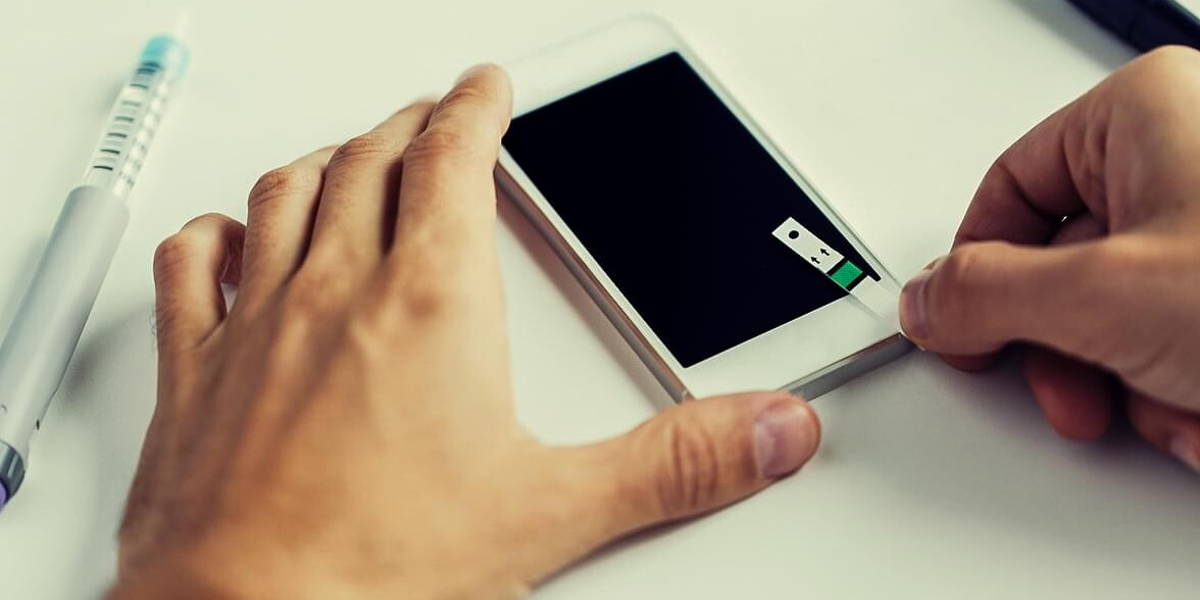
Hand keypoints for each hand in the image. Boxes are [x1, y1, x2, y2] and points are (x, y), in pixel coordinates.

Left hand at [109, 65, 819, 598]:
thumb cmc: (374, 570)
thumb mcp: (555, 512)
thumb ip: (674, 463)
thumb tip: (765, 429)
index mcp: (432, 305)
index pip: (455, 161)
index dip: (476, 110)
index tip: (486, 88)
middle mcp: (339, 293)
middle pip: (374, 161)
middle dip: (412, 125)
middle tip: (434, 115)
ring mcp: (261, 325)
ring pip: (289, 194)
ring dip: (329, 159)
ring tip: (354, 153)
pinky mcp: (200, 371)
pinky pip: (195, 268)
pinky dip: (217, 233)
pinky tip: (230, 235)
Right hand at [898, 47, 1199, 469]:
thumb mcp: (1104, 296)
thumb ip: (984, 294)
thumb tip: (928, 300)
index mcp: (1148, 112)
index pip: (1009, 186)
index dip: (974, 267)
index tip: (959, 326)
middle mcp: (1189, 157)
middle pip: (1061, 259)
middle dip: (1068, 346)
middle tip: (1074, 384)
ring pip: (1116, 313)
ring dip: (1127, 380)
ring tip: (1173, 399)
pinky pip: (1170, 337)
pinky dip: (1177, 389)